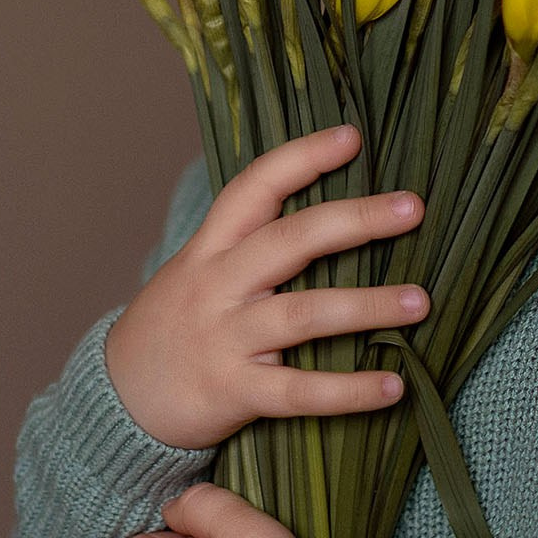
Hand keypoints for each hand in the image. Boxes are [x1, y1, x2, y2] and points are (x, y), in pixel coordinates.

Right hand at [105, 124, 427, 449]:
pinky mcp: (233, 392)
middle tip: (413, 208)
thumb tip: (329, 213)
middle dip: (355, 221)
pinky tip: (393, 388)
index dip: (302, 158)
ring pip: (303, 314)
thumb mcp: (197, 270)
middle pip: (290, 241)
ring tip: (420, 301)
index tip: (352, 138)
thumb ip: (248, 243)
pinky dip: (348, 390)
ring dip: (366, 306)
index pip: (255, 188)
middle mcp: (218, 285)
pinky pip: (299, 391)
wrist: (117, 400)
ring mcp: (225, 338)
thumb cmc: (174, 327)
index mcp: (211, 249)